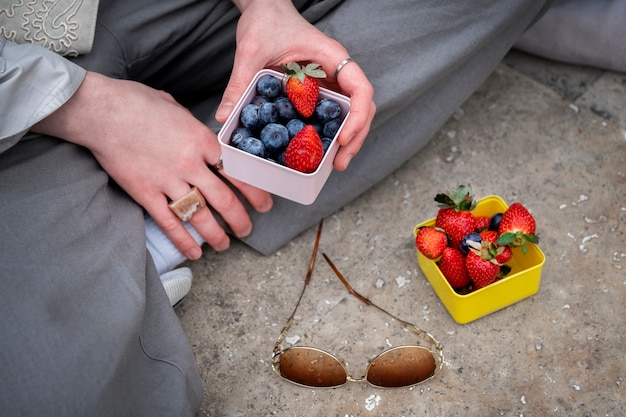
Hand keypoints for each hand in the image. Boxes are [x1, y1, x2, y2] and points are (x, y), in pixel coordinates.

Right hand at [33, 72, 272, 258]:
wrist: (100, 111)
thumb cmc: (136, 102)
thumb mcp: (176, 108)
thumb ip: (194, 128)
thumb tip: (203, 140)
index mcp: (202, 140)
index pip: (237, 172)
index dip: (254, 190)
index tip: (264, 202)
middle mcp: (190, 164)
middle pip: (225, 199)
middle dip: (240, 219)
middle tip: (248, 229)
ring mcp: (168, 181)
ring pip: (200, 216)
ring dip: (216, 234)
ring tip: (225, 244)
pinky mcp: (145, 194)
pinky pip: (169, 223)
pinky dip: (183, 241)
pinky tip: (194, 253)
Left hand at [218, 0, 375, 170]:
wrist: (265, 9)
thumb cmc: (266, 21)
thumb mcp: (250, 52)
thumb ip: (239, 84)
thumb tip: (225, 117)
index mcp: (332, 57)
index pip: (361, 89)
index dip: (358, 117)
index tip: (343, 139)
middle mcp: (336, 72)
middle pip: (362, 108)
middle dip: (355, 137)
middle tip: (339, 164)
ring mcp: (330, 82)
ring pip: (350, 113)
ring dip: (347, 139)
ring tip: (334, 164)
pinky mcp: (318, 91)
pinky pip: (330, 113)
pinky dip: (328, 132)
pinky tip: (317, 150)